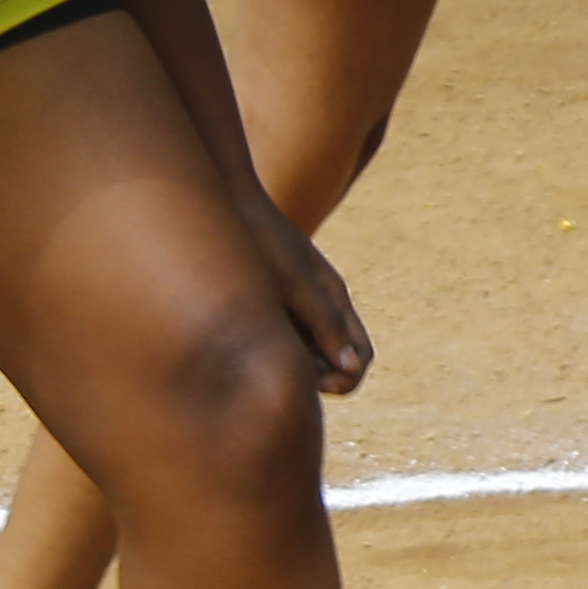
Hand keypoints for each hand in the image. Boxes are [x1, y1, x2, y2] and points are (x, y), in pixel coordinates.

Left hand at [238, 187, 369, 397]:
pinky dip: (274, 351)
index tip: (309, 382)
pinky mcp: (271, 304)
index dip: (341, 379)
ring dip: (293, 365)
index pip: (359, 358)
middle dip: (316, 376)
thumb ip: (325, 324)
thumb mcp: (295, 286)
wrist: (228, 206)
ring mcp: (297, 305)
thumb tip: (351, 368)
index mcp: (336, 300)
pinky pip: (284, 340)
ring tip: (258, 359)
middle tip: (278, 371)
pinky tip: (244, 348)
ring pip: (307, 354)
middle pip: (335, 360)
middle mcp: (322, 306)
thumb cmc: (260, 243)